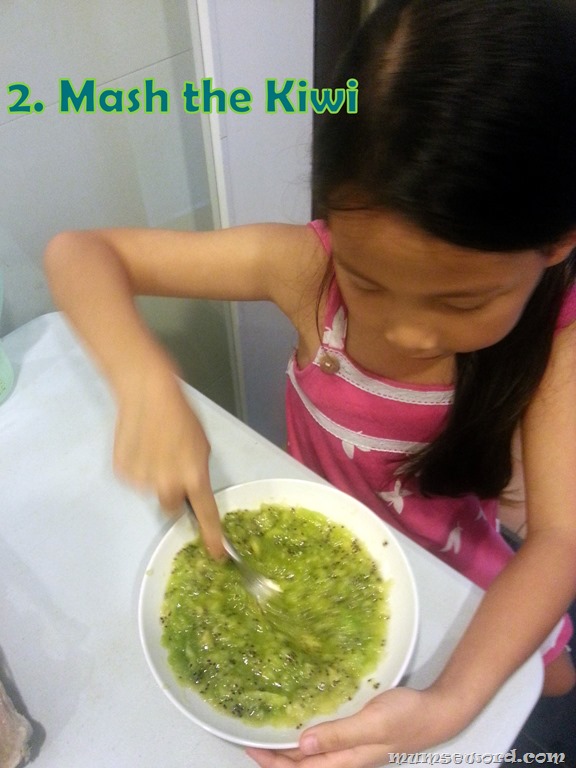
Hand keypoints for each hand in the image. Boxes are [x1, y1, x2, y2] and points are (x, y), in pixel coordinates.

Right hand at [113, 360, 224, 557]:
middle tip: (172, 468)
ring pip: (152, 490)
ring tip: (154, 448)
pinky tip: (139, 446)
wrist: (148, 394)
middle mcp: (168, 484)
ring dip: (155, 477)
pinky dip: (138, 468)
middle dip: (173, 494)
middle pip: (171, 507)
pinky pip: (135, 480)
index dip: (212, 536)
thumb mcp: (201, 445)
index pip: (206, 514)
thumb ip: (196, 471)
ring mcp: (143, 481)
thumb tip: (190, 486)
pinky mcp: (123, 473)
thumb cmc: (182, 415)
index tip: (217, 555)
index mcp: (194, 476)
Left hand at [246, 687, 463, 767]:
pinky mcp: (357, 733)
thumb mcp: (371, 724)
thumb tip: (301, 746)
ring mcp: (352, 747)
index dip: (273, 762)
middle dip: (275, 756)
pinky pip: (325, 740)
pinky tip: (302, 718)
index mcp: (346, 760)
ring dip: (289, 747)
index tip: (249, 746)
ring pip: (312, 754)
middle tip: (251, 737)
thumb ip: (338, 735)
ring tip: (269, 730)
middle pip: (302, 765)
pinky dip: (308, 734)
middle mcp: (345, 757)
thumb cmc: (405, 717)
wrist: (436, 713)